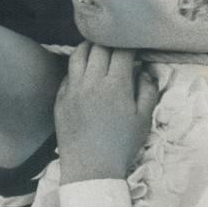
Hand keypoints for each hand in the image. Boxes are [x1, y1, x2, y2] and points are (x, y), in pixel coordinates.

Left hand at [54, 43, 157, 184]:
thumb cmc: (122, 144)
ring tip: (96, 46)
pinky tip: (83, 69)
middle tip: (116, 42)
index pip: (121, 51)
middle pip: (98, 48)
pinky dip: (77, 66)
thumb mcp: (143, 119)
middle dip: (109, 41)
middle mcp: (91, 81)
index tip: (134, 44)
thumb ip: (147, 91)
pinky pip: (68, 73)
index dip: (129, 44)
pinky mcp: (60, 96)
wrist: (91, 166)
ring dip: (88, 47)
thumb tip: (144, 71)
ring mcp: (73, 88)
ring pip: (78, 55)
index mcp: (116, 85)